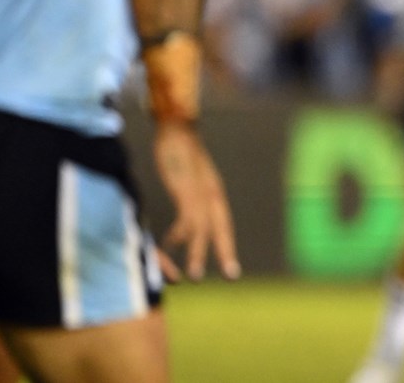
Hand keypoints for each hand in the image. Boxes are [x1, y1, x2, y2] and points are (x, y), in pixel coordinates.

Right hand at [153, 121, 239, 281]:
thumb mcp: (190, 175)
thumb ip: (191, 192)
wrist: (177, 127)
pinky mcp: (186, 188)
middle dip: (225, 252)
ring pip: (203, 229)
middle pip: (221, 228)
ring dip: (197, 253)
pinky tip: (171, 244)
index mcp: (213, 193)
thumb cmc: (180, 151)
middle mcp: (212, 194)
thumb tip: (188, 205)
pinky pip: (186, 216)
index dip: (227, 245)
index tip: (231, 268)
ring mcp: (200, 191)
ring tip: (193, 276)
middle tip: (232, 276)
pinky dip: (179, 233)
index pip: (224, 224)